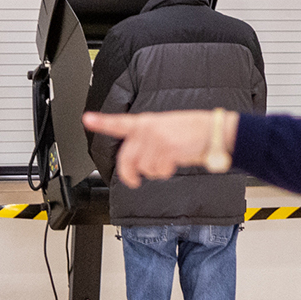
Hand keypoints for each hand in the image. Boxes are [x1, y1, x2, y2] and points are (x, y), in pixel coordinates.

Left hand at [82, 110, 231, 187]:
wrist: (213, 132)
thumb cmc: (193, 131)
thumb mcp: (166, 128)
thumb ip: (148, 139)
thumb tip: (138, 159)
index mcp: (146, 122)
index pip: (119, 122)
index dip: (101, 122)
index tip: (87, 119)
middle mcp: (148, 129)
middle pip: (127, 158)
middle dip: (129, 174)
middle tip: (134, 181)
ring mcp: (156, 139)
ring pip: (144, 168)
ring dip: (155, 171)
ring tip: (168, 163)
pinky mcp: (166, 149)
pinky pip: (158, 171)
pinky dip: (165, 173)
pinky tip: (174, 163)